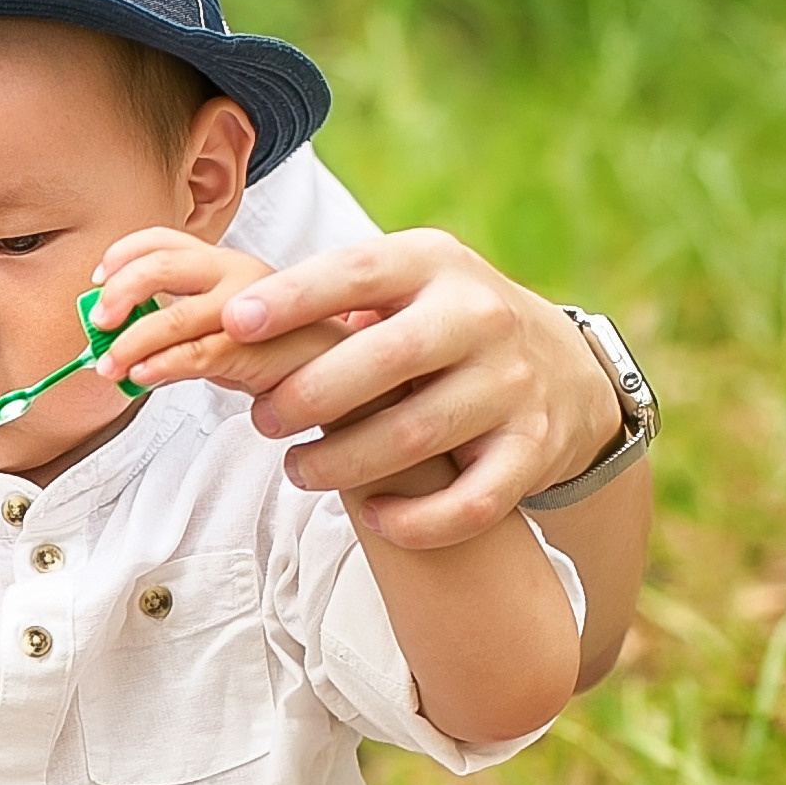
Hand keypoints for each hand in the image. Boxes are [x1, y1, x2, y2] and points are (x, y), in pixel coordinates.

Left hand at [85, 229, 347, 398]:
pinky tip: (140, 378)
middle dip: (117, 293)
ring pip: (170, 317)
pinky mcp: (255, 350)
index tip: (96, 282)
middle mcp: (236, 274)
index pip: (162, 239)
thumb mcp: (220, 327)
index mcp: (223, 262)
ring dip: (128, 345)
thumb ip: (174, 323)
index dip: (121, 255)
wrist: (339, 382)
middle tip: (97, 324)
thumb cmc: (275, 352)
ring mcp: (248, 310)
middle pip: (159, 265)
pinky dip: (157, 367)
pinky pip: (194, 356)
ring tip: (108, 368)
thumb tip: (113, 340)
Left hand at [216, 231, 626, 547]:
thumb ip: (331, 296)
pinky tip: (375, 517)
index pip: (358, 272)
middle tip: (261, 419)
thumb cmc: (440, 326)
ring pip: (415, 436)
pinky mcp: (535, 447)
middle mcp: (480, 316)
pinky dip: (415, 520)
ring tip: (299, 470)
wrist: (563, 368)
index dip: (295, 298)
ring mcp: (512, 383)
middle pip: (386, 360)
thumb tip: (222, 317)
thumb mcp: (401, 286)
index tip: (235, 323)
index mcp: (433, 264)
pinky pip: (470, 501)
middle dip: (310, 396)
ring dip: (343, 463)